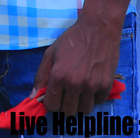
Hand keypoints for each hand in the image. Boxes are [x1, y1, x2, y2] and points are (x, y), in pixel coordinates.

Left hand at [32, 0, 128, 114]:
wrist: (98, 29)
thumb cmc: (72, 39)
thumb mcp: (51, 54)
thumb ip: (41, 76)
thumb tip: (33, 96)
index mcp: (58, 76)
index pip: (52, 106)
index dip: (52, 104)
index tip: (55, 98)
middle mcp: (75, 84)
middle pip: (68, 111)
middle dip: (65, 105)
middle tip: (67, 94)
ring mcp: (92, 86)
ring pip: (84, 110)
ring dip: (80, 103)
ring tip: (80, 91)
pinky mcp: (106, 84)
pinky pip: (99, 101)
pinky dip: (95, 96)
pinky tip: (92, 85)